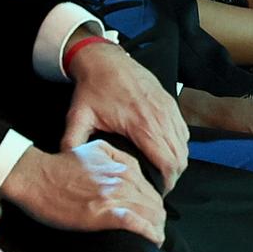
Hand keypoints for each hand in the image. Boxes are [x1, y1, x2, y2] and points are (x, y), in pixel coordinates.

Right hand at [0, 142, 167, 244]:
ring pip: (150, 214)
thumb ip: (116, 156)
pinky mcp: (104, 214)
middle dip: (159, 219)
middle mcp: (123, 180)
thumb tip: (130, 170)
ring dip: (156, 228)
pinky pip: (136, 224)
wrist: (37, 177)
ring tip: (155, 239)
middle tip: (156, 232)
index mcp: (123, 166)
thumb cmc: (60, 166)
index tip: (153, 216)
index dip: (155, 205)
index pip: (152, 188)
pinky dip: (148, 233)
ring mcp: (114, 196)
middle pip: (155, 203)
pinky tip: (153, 240)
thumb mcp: (94, 149)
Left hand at [62, 37, 188, 190]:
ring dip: (177, 161)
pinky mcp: (171, 103)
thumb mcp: (78, 116)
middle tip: (159, 186)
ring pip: (185, 145)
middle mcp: (160, 116)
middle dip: (173, 176)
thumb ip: (72, 142)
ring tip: (162, 171)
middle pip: (181, 157)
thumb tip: (67, 163)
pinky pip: (183, 131)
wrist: (106, 60)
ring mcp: (168, 109)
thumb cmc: (94, 87)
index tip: (156, 192)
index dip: (167, 182)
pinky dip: (179, 145)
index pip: (167, 162)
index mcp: (141, 124)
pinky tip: (164, 151)